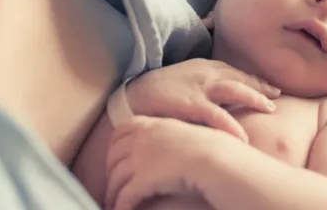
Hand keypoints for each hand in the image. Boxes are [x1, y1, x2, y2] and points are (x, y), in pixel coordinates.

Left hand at [105, 116, 230, 209]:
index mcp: (153, 125)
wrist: (216, 158)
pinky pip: (125, 196)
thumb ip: (176, 137)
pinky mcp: (142, 180)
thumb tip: (179, 147)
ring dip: (112, 192)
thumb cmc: (213, 148)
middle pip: (114, 155)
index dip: (114, 144)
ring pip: (116, 178)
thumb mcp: (189, 134)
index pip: (122, 130)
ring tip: (113, 202)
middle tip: (112, 182)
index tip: (113, 155)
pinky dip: (120, 205)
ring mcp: (140, 159)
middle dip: (109, 171)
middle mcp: (142, 139)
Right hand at [125, 59, 280, 141]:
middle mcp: (204, 73)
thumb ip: (203, 85)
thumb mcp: (184, 80)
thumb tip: (222, 98)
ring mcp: (198, 87)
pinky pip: (216, 115)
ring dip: (254, 98)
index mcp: (203, 66)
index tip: (270, 88)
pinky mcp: (189, 104)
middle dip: (260, 86)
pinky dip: (231, 124)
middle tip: (277, 97)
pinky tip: (243, 135)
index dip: (253, 80)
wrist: (130, 95)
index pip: (234, 71)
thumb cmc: (157, 91)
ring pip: (234, 90)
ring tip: (270, 109)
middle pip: (240, 78)